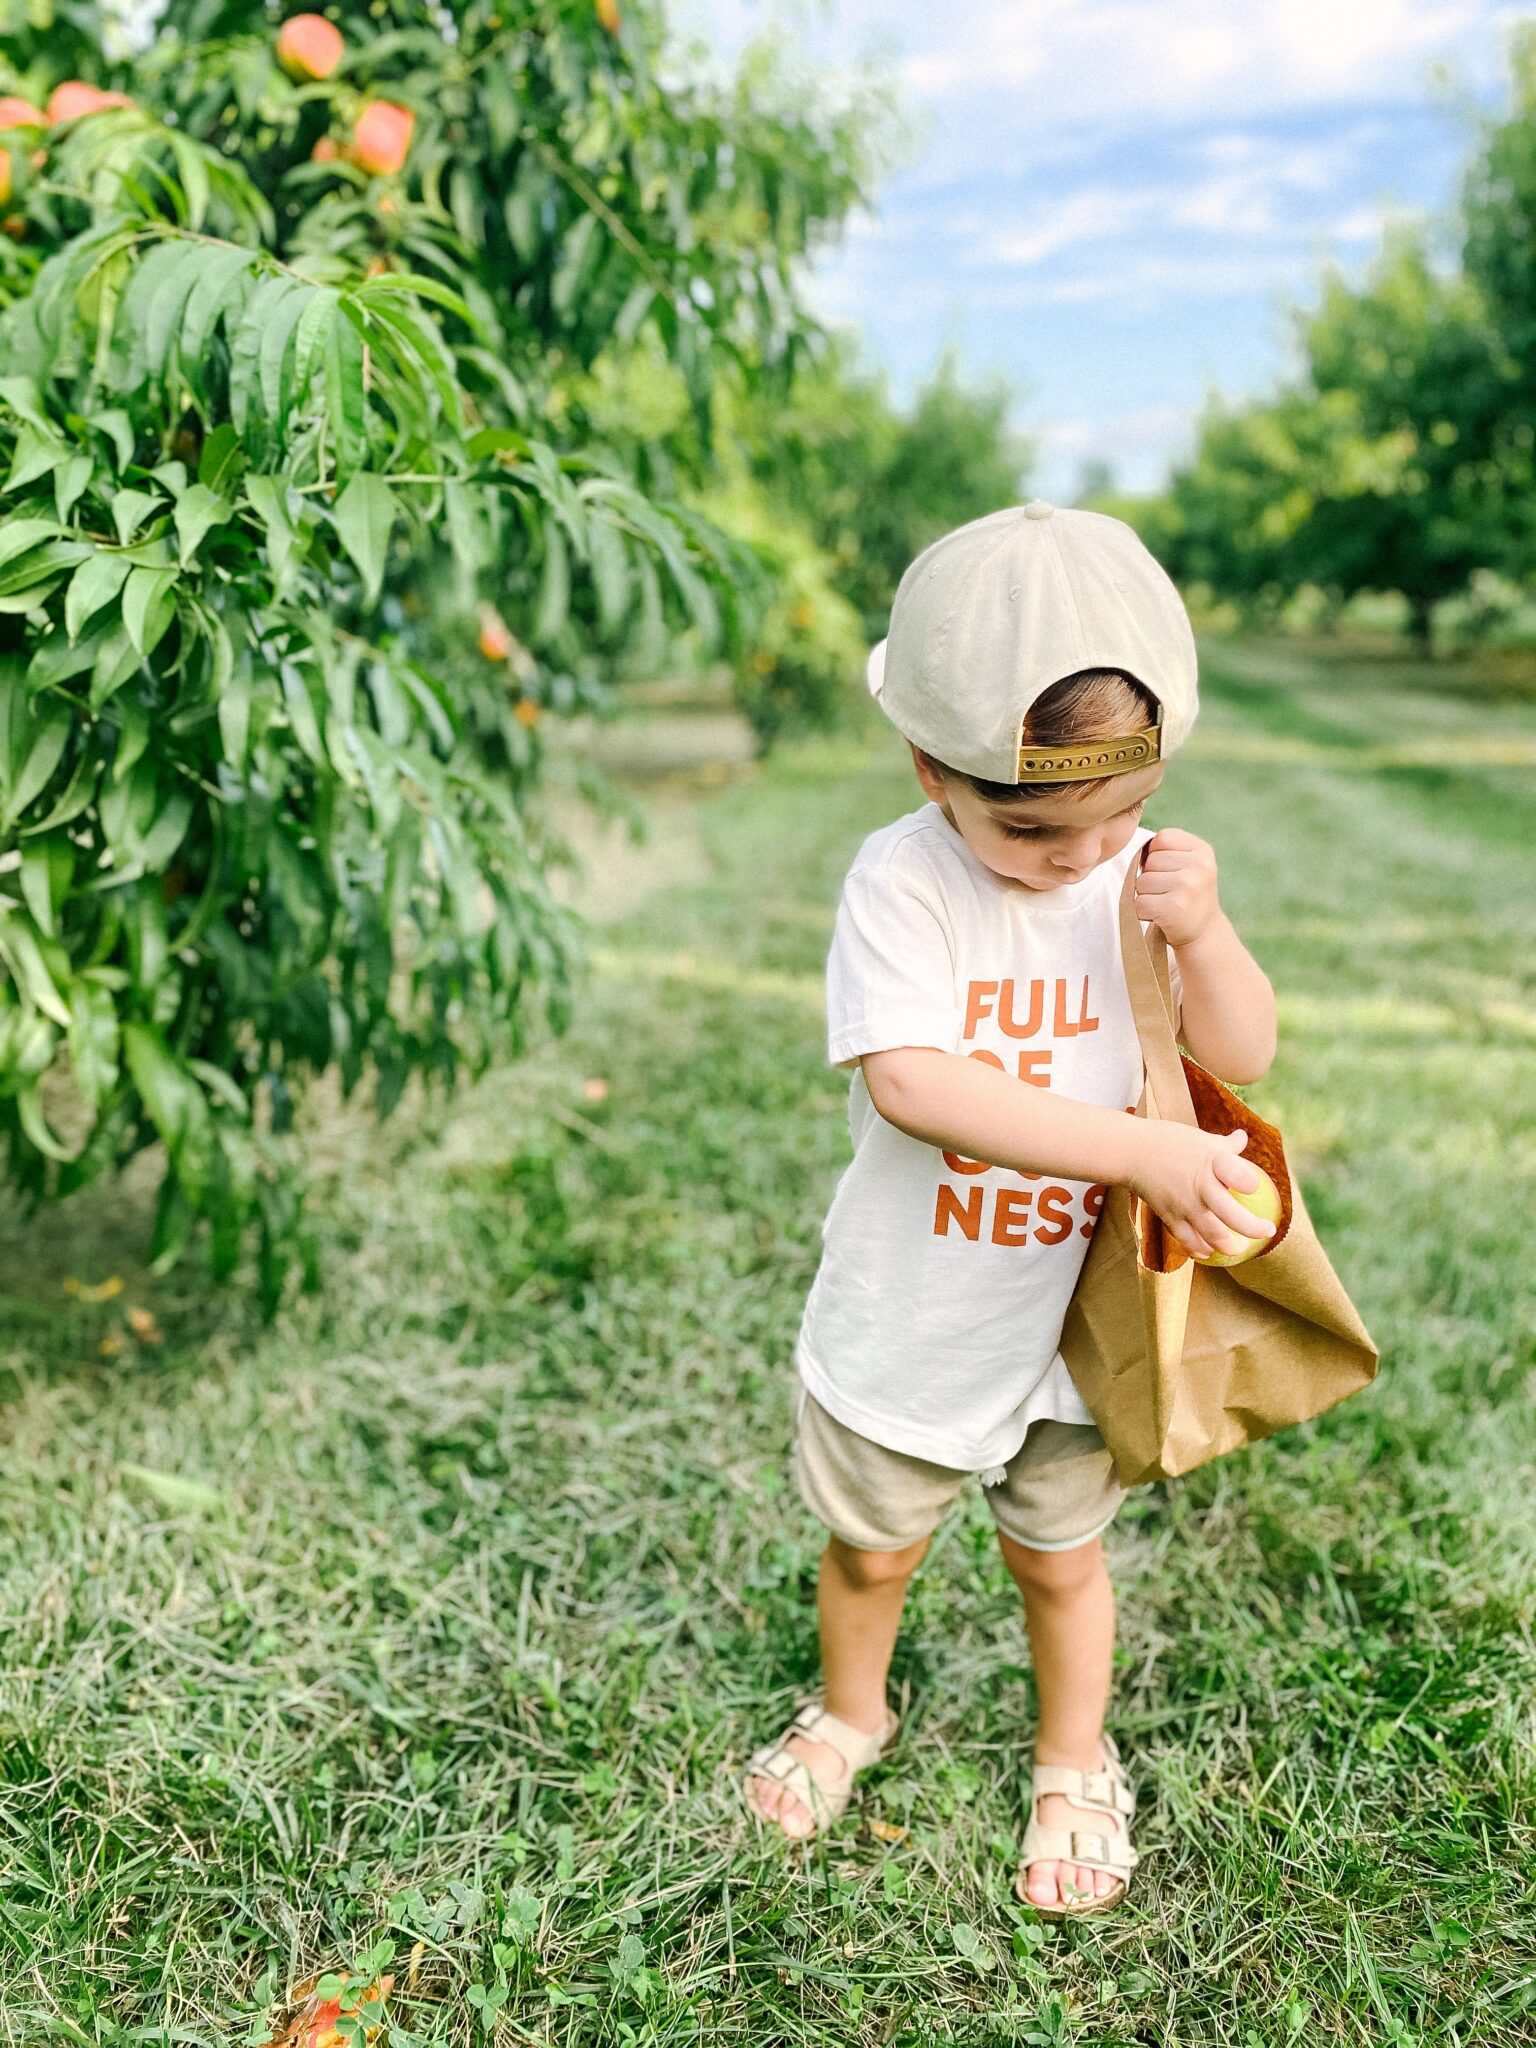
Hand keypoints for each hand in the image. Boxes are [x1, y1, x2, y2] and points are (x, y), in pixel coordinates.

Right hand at [1129, 1121, 1274, 1261]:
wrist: (1132, 1152)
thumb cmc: (1171, 1141)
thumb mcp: (1202, 1138)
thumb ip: (1226, 1144)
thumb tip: (1244, 1137)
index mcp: (1213, 1161)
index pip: (1240, 1175)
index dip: (1250, 1182)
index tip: (1253, 1186)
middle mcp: (1201, 1185)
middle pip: (1232, 1215)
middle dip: (1253, 1228)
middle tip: (1267, 1231)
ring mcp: (1185, 1204)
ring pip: (1213, 1234)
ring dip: (1230, 1246)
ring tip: (1240, 1248)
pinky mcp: (1170, 1216)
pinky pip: (1189, 1241)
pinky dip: (1201, 1249)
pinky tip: (1209, 1251)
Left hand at [1134, 828, 1219, 949]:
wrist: (1204, 933)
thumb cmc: (1188, 895)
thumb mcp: (1190, 865)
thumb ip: (1167, 850)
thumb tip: (1139, 855)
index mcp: (1203, 851)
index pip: (1162, 838)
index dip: (1158, 855)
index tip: (1172, 872)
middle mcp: (1199, 866)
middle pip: (1150, 861)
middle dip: (1152, 877)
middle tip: (1170, 893)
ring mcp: (1188, 886)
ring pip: (1142, 882)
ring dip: (1147, 895)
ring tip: (1167, 904)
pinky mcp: (1174, 907)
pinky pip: (1139, 902)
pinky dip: (1144, 912)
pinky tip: (1162, 916)